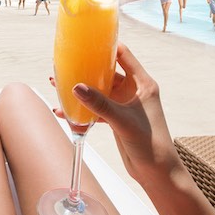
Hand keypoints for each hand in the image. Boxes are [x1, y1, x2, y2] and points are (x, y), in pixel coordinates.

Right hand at [69, 43, 177, 181]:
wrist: (157, 173)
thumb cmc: (150, 144)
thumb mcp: (123, 120)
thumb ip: (100, 103)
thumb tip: (76, 87)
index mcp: (142, 83)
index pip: (124, 55)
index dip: (107, 46)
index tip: (87, 41)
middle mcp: (133, 90)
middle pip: (107, 72)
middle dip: (86, 68)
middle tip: (66, 64)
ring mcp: (124, 104)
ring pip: (99, 91)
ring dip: (81, 89)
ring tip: (58, 84)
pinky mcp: (117, 118)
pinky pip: (97, 108)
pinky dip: (83, 109)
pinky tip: (64, 112)